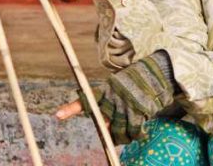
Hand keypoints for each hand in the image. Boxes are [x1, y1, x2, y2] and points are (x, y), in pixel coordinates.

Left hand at [53, 54, 174, 144]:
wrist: (154, 74)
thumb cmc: (132, 84)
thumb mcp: (116, 87)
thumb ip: (109, 104)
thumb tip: (106, 127)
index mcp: (105, 90)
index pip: (85, 100)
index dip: (71, 108)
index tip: (58, 115)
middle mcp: (113, 98)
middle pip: (104, 124)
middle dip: (108, 134)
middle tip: (113, 138)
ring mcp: (126, 105)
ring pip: (119, 131)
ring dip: (123, 137)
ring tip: (127, 135)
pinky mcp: (139, 110)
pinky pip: (134, 131)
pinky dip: (136, 135)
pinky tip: (139, 132)